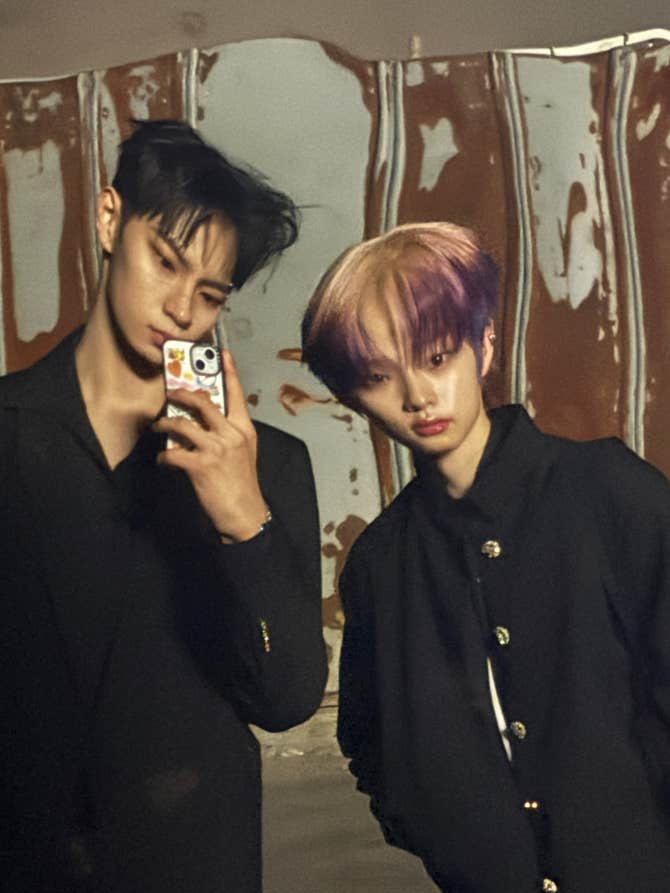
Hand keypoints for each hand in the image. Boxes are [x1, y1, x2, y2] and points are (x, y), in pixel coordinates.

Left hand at [154, 350, 268, 542]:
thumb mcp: (244, 453)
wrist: (244, 513)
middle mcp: (231, 435)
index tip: (222, 353)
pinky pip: (173, 453)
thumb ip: (229, 435)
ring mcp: (216, 449)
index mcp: (244, 430)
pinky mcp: (201, 466)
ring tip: (158, 426)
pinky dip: (164, 456)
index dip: (229, 371)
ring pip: (183, 424)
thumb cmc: (242, 484)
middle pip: (203, 402)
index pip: (236, 394)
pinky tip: (163, 460)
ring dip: (165, 424)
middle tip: (170, 392)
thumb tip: (204, 423)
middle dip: (181, 394)